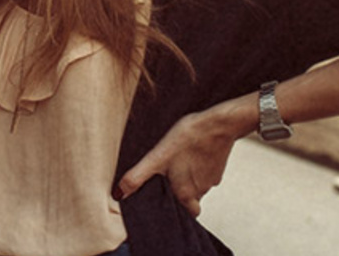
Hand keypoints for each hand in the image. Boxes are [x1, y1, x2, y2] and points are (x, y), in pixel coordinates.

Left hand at [113, 107, 242, 216]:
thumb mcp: (157, 157)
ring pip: (197, 185)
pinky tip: (188, 153)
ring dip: (187, 178)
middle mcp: (202, 190)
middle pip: (190, 200)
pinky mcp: (218, 164)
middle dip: (178, 193)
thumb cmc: (188, 139)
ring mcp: (212, 177)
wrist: (219, 123)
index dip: (177, 213)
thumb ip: (137, 177)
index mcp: (187, 194)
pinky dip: (197, 166)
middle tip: (165, 180)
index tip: (166, 205)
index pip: (186, 215)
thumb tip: (119, 194)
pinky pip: (205, 171)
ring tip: (174, 164)